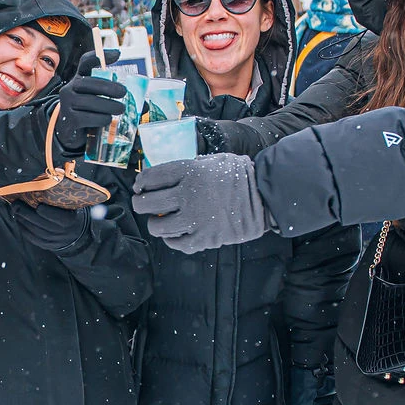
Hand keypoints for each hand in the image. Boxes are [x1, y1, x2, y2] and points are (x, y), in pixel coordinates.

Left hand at [6, 195, 97, 255]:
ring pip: (35, 231)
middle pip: (41, 223)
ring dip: (23, 220)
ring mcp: (54, 240)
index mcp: (69, 219)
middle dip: (26, 213)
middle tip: (16, 204)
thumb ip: (60, 194)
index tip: (35, 203)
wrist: (76, 232)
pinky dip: (24, 229)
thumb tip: (50, 175)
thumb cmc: (70, 212)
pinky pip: (33, 239)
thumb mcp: (70, 204)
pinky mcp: (47, 245)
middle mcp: (62, 232)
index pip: (55, 216)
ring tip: (16, 210)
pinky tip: (19, 220)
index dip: (44, 210)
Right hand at [51, 51, 127, 157]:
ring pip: (89, 101)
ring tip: (121, 110)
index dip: (99, 56)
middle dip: (108, 87)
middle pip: (88, 82)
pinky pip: (85, 117)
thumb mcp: (101, 101)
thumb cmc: (90, 113)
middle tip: (123, 92)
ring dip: (107, 105)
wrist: (71, 133)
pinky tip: (107, 120)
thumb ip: (118, 99)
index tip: (117, 55)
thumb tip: (145, 106)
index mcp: (81, 79)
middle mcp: (71, 88)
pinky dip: (99, 118)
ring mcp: (67, 104)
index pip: (86, 62)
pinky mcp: (69, 119)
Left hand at [132, 153, 272, 252]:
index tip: (140, 187)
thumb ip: (187, 168)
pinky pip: (176, 243)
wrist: (264, 196)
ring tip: (160, 220)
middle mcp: (187, 195)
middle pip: (147, 202)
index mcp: (188, 172)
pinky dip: (171, 239)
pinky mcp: (204, 238)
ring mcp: (195, 219)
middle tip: (143, 203)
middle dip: (140, 203)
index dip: (140, 182)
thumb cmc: (239, 175)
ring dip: (155, 223)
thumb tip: (162, 177)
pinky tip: (174, 234)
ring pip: (157, 226)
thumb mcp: (211, 161)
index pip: (150, 177)